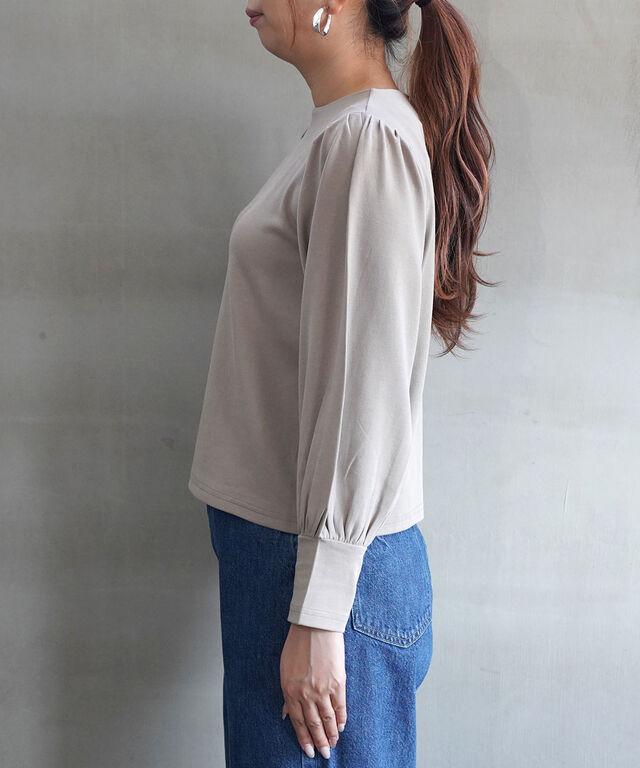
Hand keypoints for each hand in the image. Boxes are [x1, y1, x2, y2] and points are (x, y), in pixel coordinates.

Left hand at [280, 623, 346, 758]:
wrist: (314, 627)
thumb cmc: (297, 644)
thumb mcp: (285, 669)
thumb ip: (288, 692)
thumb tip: (286, 713)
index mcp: (290, 690)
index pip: (297, 722)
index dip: (304, 738)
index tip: (308, 750)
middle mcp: (305, 694)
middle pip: (313, 724)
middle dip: (319, 741)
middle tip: (324, 754)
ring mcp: (322, 689)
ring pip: (328, 719)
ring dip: (331, 734)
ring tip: (334, 744)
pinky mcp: (337, 682)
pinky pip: (340, 706)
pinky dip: (342, 718)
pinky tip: (342, 726)